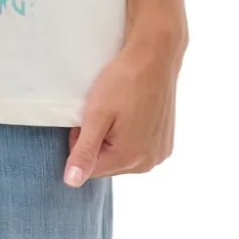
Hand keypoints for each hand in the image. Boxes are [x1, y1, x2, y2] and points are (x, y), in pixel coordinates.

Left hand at [63, 27, 184, 183]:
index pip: (89, 168)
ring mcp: (160, 153)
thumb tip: (72, 182)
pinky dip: (130, 135)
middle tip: (103, 113)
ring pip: (122, 157)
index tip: (88, 119)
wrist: (155, 56)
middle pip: (108, 164)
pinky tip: (132, 113)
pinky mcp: (166, 143)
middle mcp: (150, 162)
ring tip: (119, 112)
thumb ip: (84, 151)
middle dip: (99, 143)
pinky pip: (138, 148)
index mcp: (131, 158)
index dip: (81, 143)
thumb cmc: (124, 81)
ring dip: (114, 140)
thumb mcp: (96, 115)